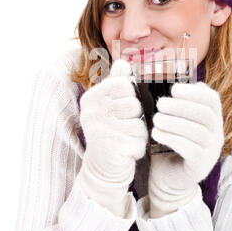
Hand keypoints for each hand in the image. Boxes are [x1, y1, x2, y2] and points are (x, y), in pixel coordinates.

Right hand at [76, 59, 147, 216]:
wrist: (102, 169)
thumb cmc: (110, 133)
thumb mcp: (109, 106)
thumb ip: (116, 83)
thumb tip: (123, 61)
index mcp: (91, 98)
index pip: (123, 84)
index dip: (129, 97)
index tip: (120, 110)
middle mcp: (92, 113)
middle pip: (133, 104)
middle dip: (135, 118)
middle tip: (122, 128)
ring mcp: (101, 130)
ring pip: (139, 123)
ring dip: (138, 133)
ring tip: (124, 139)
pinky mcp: (112, 148)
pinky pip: (140, 140)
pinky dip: (138, 148)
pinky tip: (125, 152)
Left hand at [148, 81, 223, 217]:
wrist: (168, 179)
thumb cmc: (170, 144)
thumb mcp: (175, 121)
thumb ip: (177, 104)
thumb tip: (169, 81)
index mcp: (212, 120)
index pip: (212, 100)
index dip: (194, 92)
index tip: (174, 89)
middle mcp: (217, 134)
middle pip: (206, 115)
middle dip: (182, 106)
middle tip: (160, 104)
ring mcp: (211, 151)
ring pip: (197, 132)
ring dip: (174, 122)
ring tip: (156, 119)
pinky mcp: (200, 166)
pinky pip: (190, 149)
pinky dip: (172, 138)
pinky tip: (157, 134)